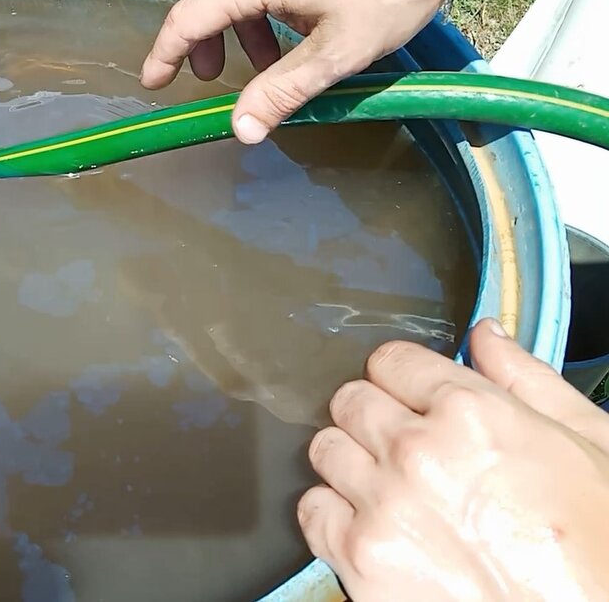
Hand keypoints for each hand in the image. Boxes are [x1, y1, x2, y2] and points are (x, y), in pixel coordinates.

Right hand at [140, 0, 515, 143]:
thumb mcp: (339, 51)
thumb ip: (282, 91)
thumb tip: (240, 129)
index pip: (188, 17)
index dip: (165, 53)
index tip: (154, 81)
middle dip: (198, 38)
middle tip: (211, 75)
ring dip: (232, 21)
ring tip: (267, 58)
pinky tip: (294, 19)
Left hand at [299, 319, 608, 600]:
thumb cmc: (598, 543)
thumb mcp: (590, 442)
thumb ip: (527, 377)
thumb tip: (484, 334)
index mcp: (471, 413)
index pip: (391, 360)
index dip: (402, 377)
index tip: (411, 395)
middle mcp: (415, 452)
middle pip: (349, 401)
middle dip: (373, 415)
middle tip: (404, 444)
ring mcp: (381, 506)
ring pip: (326, 451)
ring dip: (352, 462)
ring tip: (391, 486)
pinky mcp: (358, 558)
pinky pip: (312, 511)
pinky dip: (333, 514)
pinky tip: (371, 523)